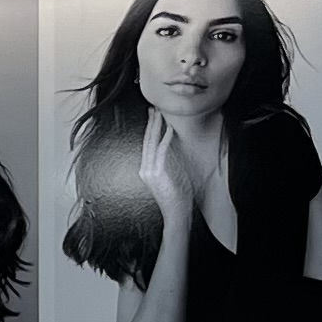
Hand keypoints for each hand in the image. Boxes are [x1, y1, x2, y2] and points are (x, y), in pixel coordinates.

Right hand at [141, 111, 199, 225]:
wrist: (176, 214)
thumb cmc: (177, 197)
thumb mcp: (171, 177)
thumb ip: (168, 163)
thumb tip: (172, 150)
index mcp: (146, 169)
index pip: (147, 144)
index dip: (150, 128)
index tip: (153, 115)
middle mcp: (144, 169)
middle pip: (147, 141)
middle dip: (151, 123)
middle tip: (153, 108)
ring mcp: (149, 172)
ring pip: (151, 143)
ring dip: (156, 127)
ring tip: (159, 114)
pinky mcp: (157, 173)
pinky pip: (161, 151)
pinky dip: (165, 139)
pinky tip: (169, 129)